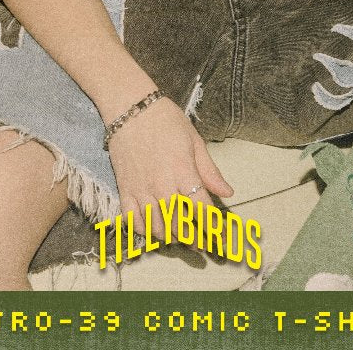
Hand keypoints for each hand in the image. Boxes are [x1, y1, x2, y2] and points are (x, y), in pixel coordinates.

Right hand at [106, 96, 231, 232]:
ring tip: (181, 238)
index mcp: (183, 172)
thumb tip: (227, 192)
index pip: (202, 210)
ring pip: (157, 229)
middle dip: (195, 240)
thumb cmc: (165, 119)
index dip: (214, 229)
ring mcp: (141, 190)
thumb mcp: (194, 140)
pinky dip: (144, 231)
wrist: (130, 107)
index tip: (221, 238)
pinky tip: (154, 230)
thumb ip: (210, 171)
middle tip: (203, 244)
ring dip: (172, 238)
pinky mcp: (124, 190)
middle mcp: (162, 186)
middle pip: (181, 226)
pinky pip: (133, 221)